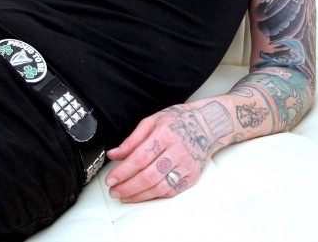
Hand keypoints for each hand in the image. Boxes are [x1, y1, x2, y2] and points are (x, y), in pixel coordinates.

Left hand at [104, 100, 233, 201]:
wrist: (206, 125)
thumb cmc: (177, 121)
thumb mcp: (151, 122)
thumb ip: (132, 140)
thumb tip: (113, 154)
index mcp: (164, 135)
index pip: (140, 158)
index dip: (123, 171)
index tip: (110, 179)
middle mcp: (177, 151)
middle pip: (149, 176)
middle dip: (127, 187)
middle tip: (114, 191)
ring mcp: (186, 166)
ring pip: (160, 188)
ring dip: (139, 195)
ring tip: (124, 196)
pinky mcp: (193, 176)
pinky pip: (172, 192)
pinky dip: (154, 196)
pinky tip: (142, 195)